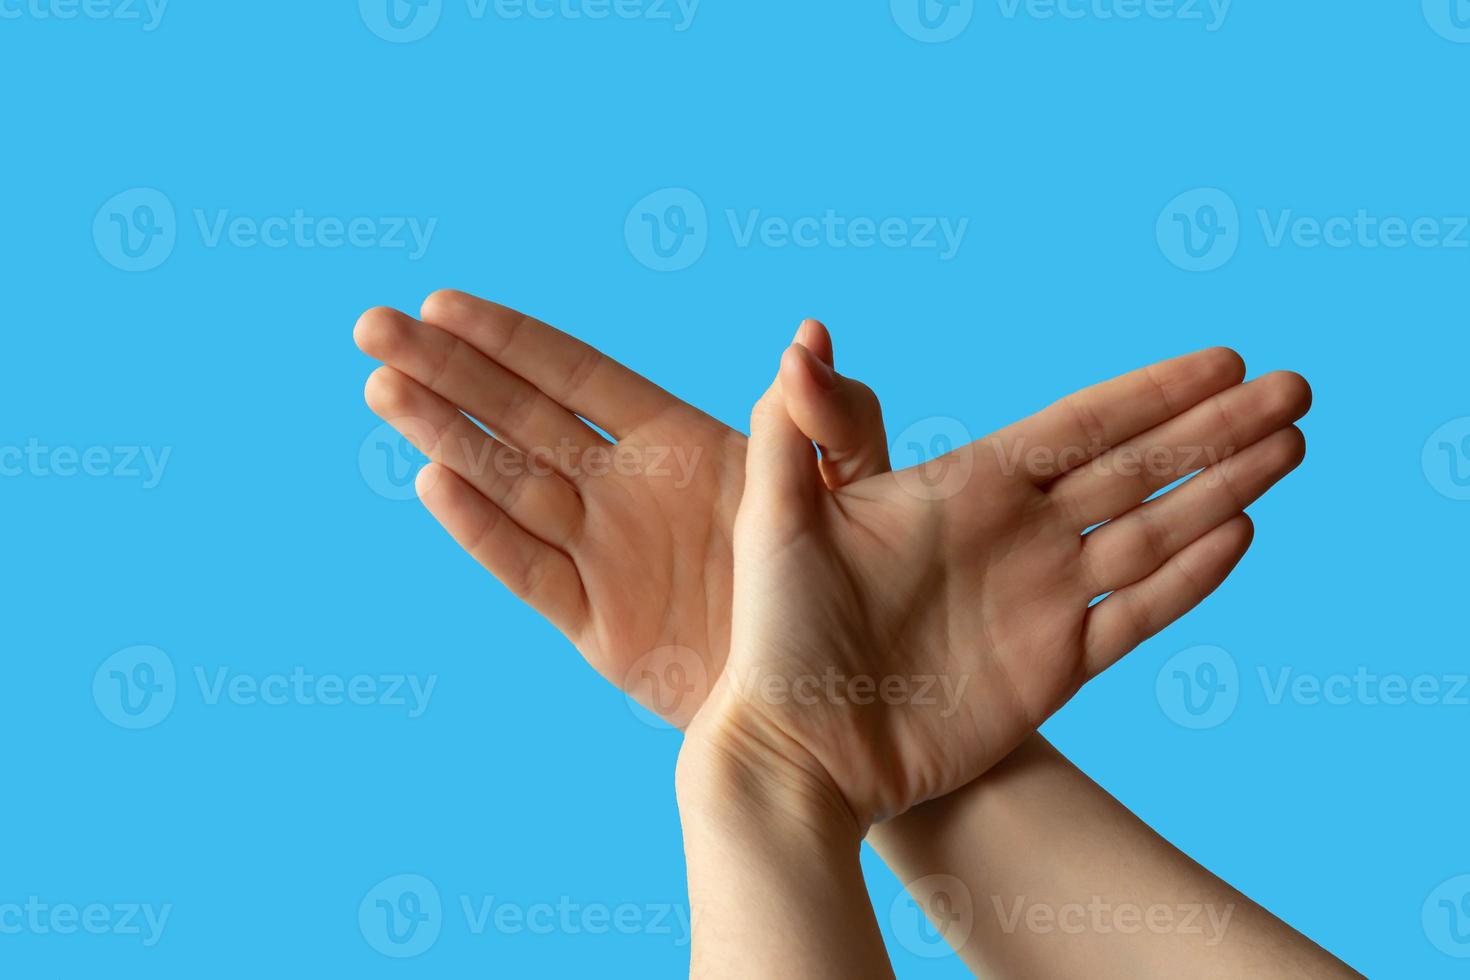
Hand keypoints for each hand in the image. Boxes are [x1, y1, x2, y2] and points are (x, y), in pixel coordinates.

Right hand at [355, 293, 881, 724]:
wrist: (826, 698)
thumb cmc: (850, 584)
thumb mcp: (863, 489)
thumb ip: (836, 413)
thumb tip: (805, 334)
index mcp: (680, 443)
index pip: (580, 375)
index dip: (512, 339)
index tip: (444, 301)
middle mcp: (627, 489)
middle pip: (520, 416)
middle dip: (447, 369)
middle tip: (372, 325)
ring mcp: (604, 554)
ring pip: (506, 482)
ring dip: (444, 432)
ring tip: (381, 384)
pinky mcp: (597, 623)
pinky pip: (527, 570)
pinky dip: (481, 529)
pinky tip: (431, 481)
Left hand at [687, 342, 1309, 828]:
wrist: (799, 752)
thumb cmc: (777, 633)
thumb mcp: (778, 519)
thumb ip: (798, 425)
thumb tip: (806, 333)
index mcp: (966, 488)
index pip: (1081, 424)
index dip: (1153, 391)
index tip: (1223, 360)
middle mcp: (1016, 535)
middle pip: (1138, 467)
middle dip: (1216, 428)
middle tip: (1296, 387)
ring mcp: (1040, 601)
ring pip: (1153, 531)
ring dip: (1224, 487)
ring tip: (1291, 446)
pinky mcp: (1051, 669)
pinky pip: (1136, 617)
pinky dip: (1190, 579)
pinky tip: (1241, 533)